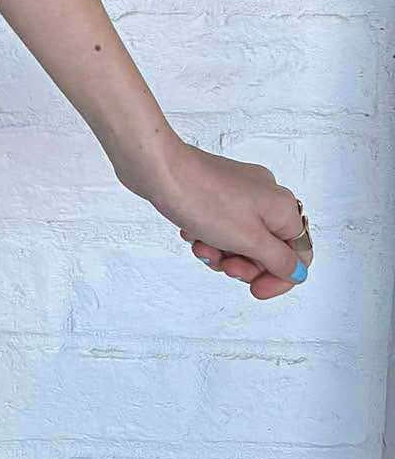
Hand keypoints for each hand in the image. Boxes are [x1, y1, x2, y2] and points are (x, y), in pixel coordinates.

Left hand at [116, 139, 311, 300]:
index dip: (279, 278)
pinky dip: (209, 236)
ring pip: (241, 241)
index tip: (255, 290)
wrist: (159, 169)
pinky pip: (222, 226)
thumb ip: (279, 260)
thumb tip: (298, 272)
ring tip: (202, 246)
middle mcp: (266, 196)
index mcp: (282, 207)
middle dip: (244, 264)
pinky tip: (192, 234)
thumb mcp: (249, 240)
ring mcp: (240, 192)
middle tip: (225, 265)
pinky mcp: (216, 192)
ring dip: (222, 252)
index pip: (299, 254)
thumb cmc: (203, 198)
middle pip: (268, 250)